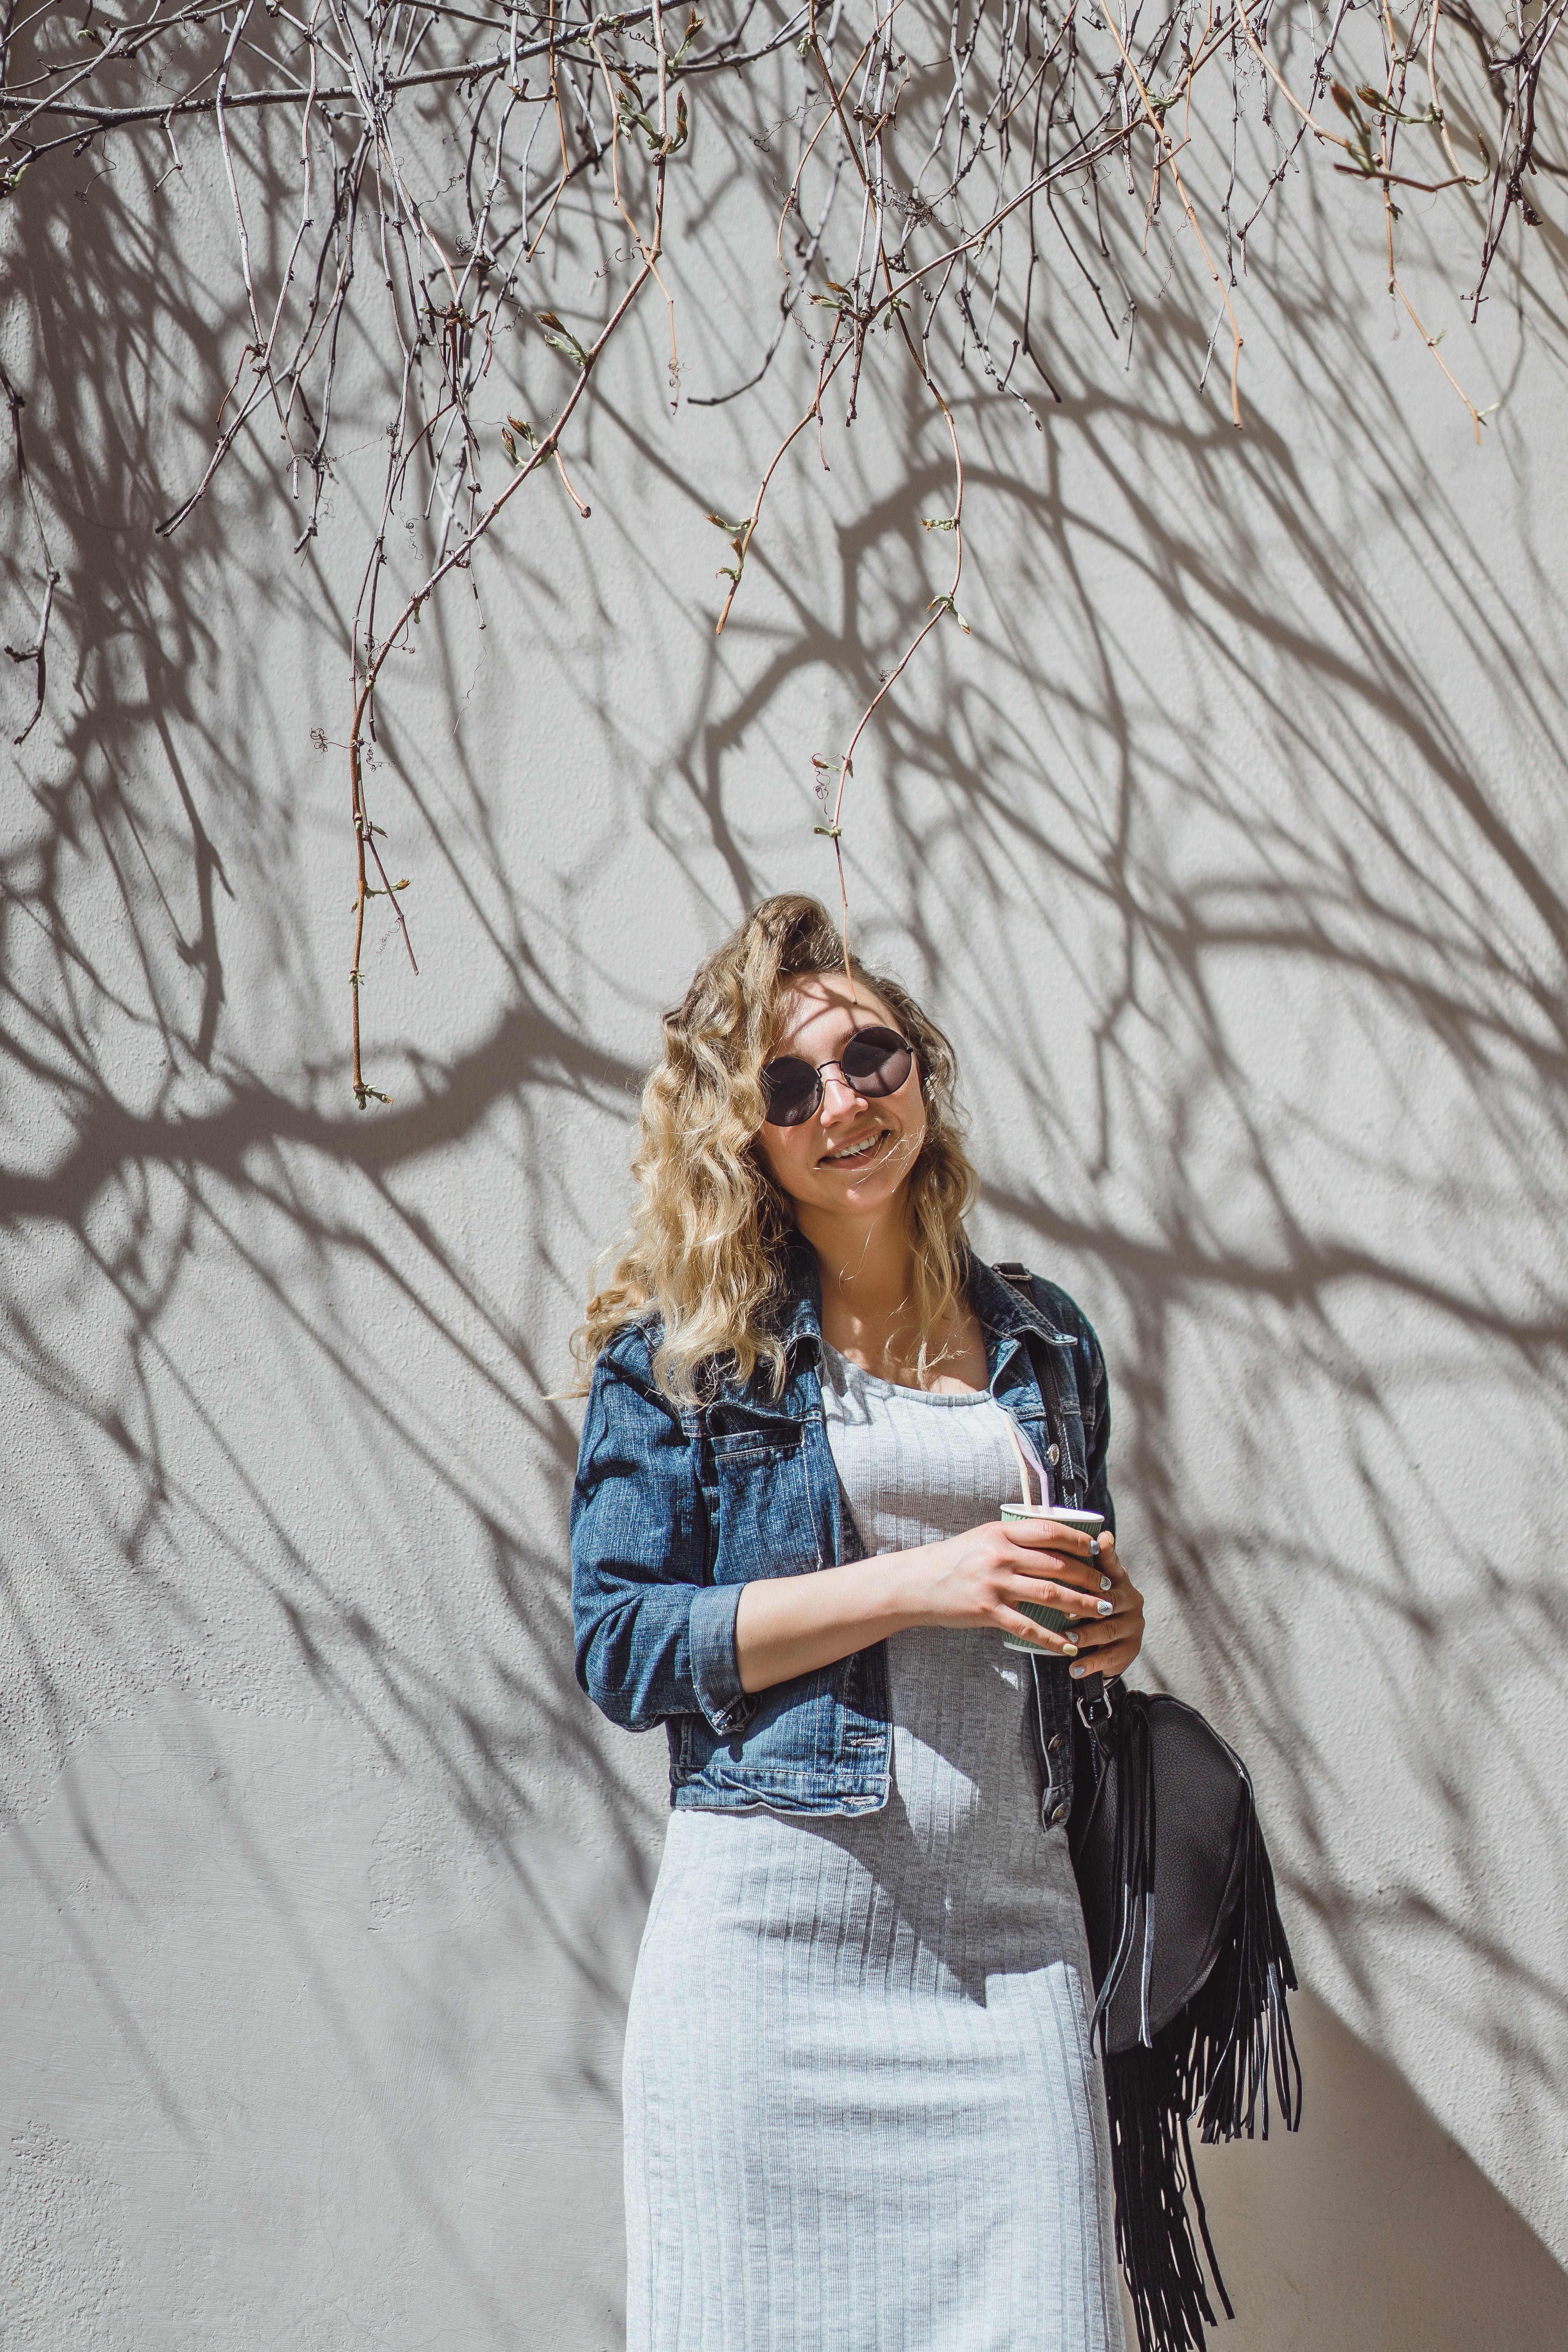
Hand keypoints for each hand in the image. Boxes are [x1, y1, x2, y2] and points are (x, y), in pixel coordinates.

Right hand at [899, 1516, 1123, 1659]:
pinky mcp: (987, 1612)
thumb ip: (1013, 1538)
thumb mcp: (982, 1538)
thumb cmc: (951, 1560)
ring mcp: (994, 1584)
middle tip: (1109, 1587)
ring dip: (1081, 1605)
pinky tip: (1069, 1645)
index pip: (1049, 1531)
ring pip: (1050, 1594)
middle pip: (1057, 1565)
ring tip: (1102, 1612)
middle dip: (1089, 1577)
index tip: (1096, 1551)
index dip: (1078, 1541)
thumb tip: (1051, 1538)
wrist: (915, 1583)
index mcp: (1000, 1532)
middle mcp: (999, 1555)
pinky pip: (1028, 1627)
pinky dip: (1053, 1638)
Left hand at [1063, 1530, 1143, 1683]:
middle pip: (1109, 1600)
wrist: (1106, 1642)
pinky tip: (1074, 1669)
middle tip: (1063, 1612)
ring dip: (1086, 1636)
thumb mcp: (1085, 1584)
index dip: (1104, 1556)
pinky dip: (1090, 1664)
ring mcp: (1133, 1625)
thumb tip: (1093, 1534)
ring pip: (1108, 1630)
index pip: (1111, 1565)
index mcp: (1118, 1579)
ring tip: (1067, 1641)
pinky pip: (1110, 1656)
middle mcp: (1130, 1599)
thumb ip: (1081, 1564)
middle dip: (1086, 1607)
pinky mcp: (1131, 1649)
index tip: (1097, 1545)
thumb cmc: (1090, 1604)